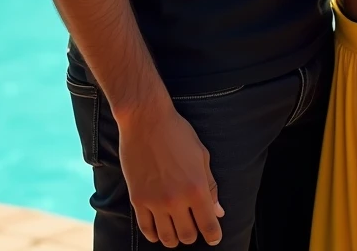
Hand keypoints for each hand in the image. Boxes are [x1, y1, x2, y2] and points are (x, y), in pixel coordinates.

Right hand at [118, 99, 224, 246]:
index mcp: (196, 188)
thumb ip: (211, 185)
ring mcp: (155, 202)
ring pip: (167, 238)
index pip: (209, 225)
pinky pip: (146, 230)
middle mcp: (176, 199)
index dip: (214, 235)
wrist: (146, 120)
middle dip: (194, 234)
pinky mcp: (137, 200)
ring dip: (174, 238)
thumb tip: (218, 211)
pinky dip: (154, 234)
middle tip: (194, 226)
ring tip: (177, 228)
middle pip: (188, 236)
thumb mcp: (201, 155)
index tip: (214, 237)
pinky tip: (159, 229)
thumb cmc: (178, 133)